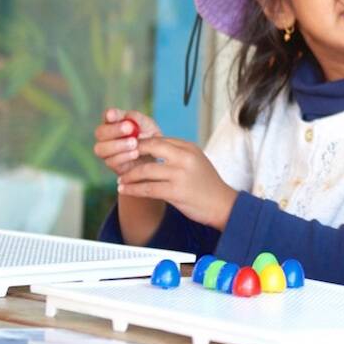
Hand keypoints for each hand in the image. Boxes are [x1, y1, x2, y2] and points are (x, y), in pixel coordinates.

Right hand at [93, 108, 160, 176]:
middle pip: (100, 133)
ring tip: (134, 143)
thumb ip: (137, 119)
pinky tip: (135, 153)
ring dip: (118, 145)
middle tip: (129, 128)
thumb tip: (128, 116)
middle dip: (113, 130)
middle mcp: (106, 137)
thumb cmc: (149, 136)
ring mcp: (107, 152)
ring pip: (101, 149)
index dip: (109, 115)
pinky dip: (123, 156)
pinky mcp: (113, 165)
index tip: (112, 115)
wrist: (157, 156)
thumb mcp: (147, 125)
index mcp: (114, 122)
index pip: (107, 115)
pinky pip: (111, 162)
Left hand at [117, 137, 237, 229]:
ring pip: (145, 170)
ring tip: (121, 179)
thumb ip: (178, 154)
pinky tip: (125, 190)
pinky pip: (147, 189)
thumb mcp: (196, 161)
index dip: (141, 143)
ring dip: (129, 175)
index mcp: (189, 148)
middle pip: (151, 148)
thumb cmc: (207, 184)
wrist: (222, 204)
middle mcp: (185, 158)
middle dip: (132, 154)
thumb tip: (153, 147)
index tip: (129, 150)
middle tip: (121, 160)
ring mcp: (180, 174)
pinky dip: (133, 189)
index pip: (159, 139)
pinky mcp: (176, 192)